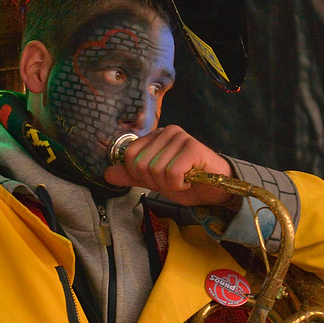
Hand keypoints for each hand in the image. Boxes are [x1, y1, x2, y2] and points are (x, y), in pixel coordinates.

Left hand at [104, 125, 233, 205]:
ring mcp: (180, 137)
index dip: (140, 176)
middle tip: (174, 181)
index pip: (128, 157)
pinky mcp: (193, 147)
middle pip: (140, 165)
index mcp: (155, 137)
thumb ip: (132, 176)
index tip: (160, 179)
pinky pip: (172, 174)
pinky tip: (191, 179)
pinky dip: (180, 184)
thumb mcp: (155, 181)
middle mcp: (167, 132)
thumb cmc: (188, 182)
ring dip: (169, 185)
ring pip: (156, 170)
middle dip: (156, 182)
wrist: (216, 190)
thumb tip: (107, 173)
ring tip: (184, 180)